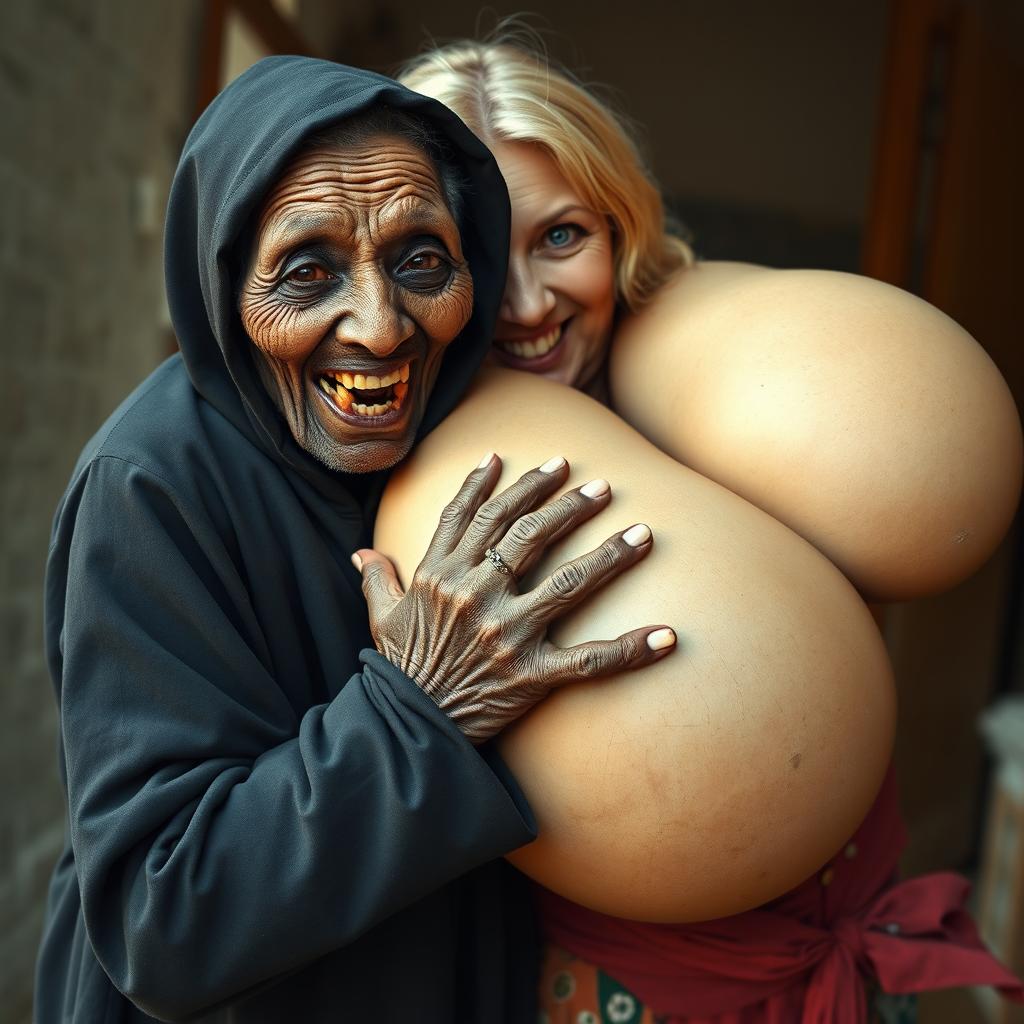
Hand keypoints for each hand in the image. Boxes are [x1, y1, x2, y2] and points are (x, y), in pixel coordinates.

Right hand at [353, 453, 675, 742]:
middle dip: (566, 504)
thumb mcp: (381, 617)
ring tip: (642, 531)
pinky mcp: (531, 675)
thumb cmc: (399, 667)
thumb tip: (361, 554)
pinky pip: (589, 661)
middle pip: (528, 535)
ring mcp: (507, 634)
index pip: (479, 515)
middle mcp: (476, 595)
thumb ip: (376, 578)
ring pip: (567, 581)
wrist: (407, 726)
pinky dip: (631, 650)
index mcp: (441, 574)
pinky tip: (668, 635)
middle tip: (600, 485)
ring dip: (609, 553)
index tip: (542, 465)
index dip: (510, 485)